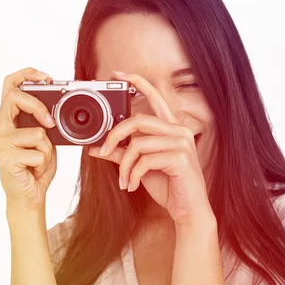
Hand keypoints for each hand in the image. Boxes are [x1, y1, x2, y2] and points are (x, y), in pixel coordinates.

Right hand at [0, 67, 57, 209]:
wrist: (28, 196)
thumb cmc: (35, 167)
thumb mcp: (43, 139)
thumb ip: (43, 122)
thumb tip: (56, 107)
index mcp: (5, 120)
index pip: (9, 86)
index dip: (26, 75)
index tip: (46, 77)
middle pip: (15, 98)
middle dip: (39, 107)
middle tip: (51, 123)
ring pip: (36, 132)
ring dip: (47, 149)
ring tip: (38, 161)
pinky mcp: (6, 159)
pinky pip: (38, 153)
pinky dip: (44, 163)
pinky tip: (34, 170)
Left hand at [88, 72, 212, 222]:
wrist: (188, 211)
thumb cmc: (169, 187)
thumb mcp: (140, 168)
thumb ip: (121, 155)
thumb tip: (96, 148)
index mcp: (170, 129)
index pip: (154, 97)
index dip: (137, 83)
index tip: (118, 74)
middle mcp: (178, 131)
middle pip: (137, 121)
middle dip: (114, 136)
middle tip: (102, 151)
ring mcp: (181, 143)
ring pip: (138, 144)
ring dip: (124, 165)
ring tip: (124, 181)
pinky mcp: (180, 158)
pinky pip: (145, 161)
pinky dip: (133, 175)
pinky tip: (133, 186)